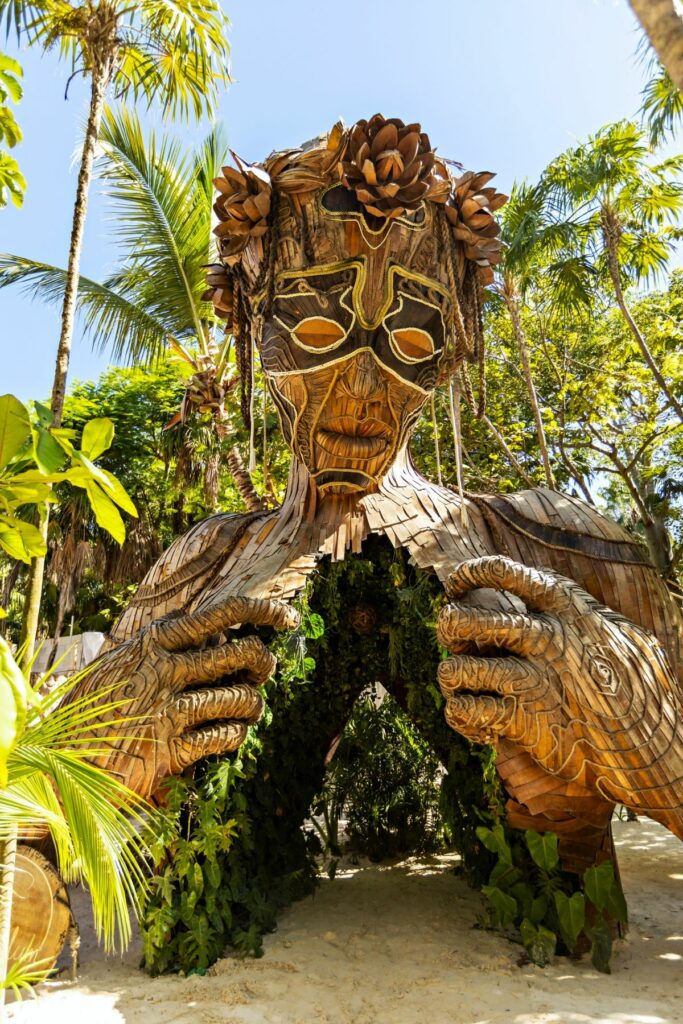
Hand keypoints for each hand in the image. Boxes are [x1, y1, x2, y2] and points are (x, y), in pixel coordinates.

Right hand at [69, 596, 298, 801]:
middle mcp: (166, 669)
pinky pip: (227, 736)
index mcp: (155, 641)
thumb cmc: (94, 708)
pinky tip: (231, 734)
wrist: (61, 760)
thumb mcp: (119, 663)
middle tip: (262, 672)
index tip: (289, 620)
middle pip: (244, 653)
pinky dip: (238, 734)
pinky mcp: (171, 750)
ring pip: (243, 697)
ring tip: (248, 707)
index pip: (225, 612)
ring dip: (254, 703)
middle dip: (264, 663)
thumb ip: (159, 646)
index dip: (265, 611)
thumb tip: (205, 627)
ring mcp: (169, 709)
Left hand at [436, 556, 682, 835]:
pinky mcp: (525, 722)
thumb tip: (562, 601)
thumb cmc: (640, 693)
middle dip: (449, 628)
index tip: (457, 586)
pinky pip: (465, 712)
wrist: (654, 753)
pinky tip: (477, 719)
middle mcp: (547, 639)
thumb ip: (591, 617)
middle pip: (465, 619)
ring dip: (450, 677)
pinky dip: (461, 716)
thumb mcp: (629, 640)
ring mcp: (534, 681)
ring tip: (462, 684)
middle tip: (458, 642)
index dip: (470, 575)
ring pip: (456, 669)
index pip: (505, 572)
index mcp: (569, 609)